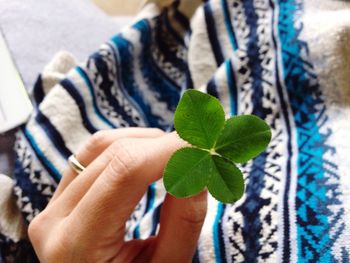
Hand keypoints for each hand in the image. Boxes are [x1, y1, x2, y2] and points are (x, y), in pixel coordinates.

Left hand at [28, 128, 206, 262]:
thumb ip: (183, 221)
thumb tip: (199, 165)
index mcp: (76, 245)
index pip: (127, 171)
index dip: (171, 150)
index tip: (206, 146)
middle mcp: (55, 219)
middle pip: (116, 153)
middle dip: (165, 145)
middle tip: (201, 151)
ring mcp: (53, 205)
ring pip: (103, 145)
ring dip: (147, 143)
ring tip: (179, 156)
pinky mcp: (61, 196)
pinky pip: (93, 153)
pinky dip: (127, 146)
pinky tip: (150, 157)